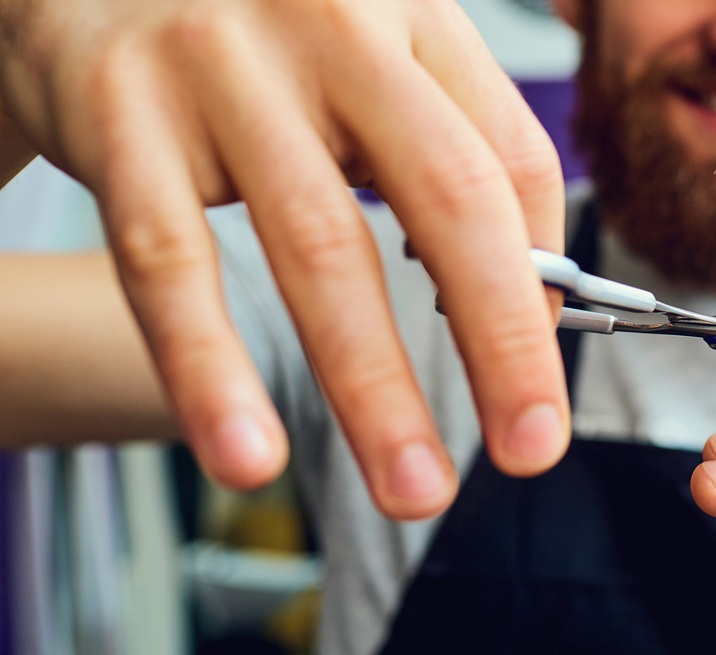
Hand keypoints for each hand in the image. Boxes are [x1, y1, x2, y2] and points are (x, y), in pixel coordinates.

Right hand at [0, 0, 567, 517]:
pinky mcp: (119, 110)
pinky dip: (213, 369)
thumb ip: (444, 153)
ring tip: (413, 491)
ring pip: (320, 246)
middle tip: (531, 450)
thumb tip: (523, 304)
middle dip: (503, 343)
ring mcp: (223, 65)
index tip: (539, 379)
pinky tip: (250, 457)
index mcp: (412, 15)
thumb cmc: (256, 34)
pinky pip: (173, 261)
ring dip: (375, 389)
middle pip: (451, 198)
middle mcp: (333, 28)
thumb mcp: (368, 57)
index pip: (513, 162)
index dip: (542, 283)